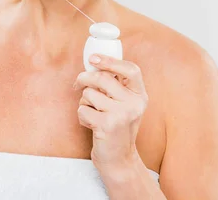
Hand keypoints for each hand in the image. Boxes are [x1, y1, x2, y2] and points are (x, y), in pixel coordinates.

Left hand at [73, 54, 148, 172]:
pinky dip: (82, 117)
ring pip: (89, 94)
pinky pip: (83, 110)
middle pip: (103, 78)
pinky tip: (91, 125)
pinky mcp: (107, 125)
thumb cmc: (116, 127)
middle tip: (78, 84)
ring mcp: (122, 114)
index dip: (111, 61)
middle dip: (84, 79)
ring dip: (84, 102)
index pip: (131, 70)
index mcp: (140, 95)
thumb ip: (115, 86)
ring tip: (93, 113)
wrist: (119, 159)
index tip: (93, 58)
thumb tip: (93, 64)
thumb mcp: (124, 105)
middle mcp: (134, 104)